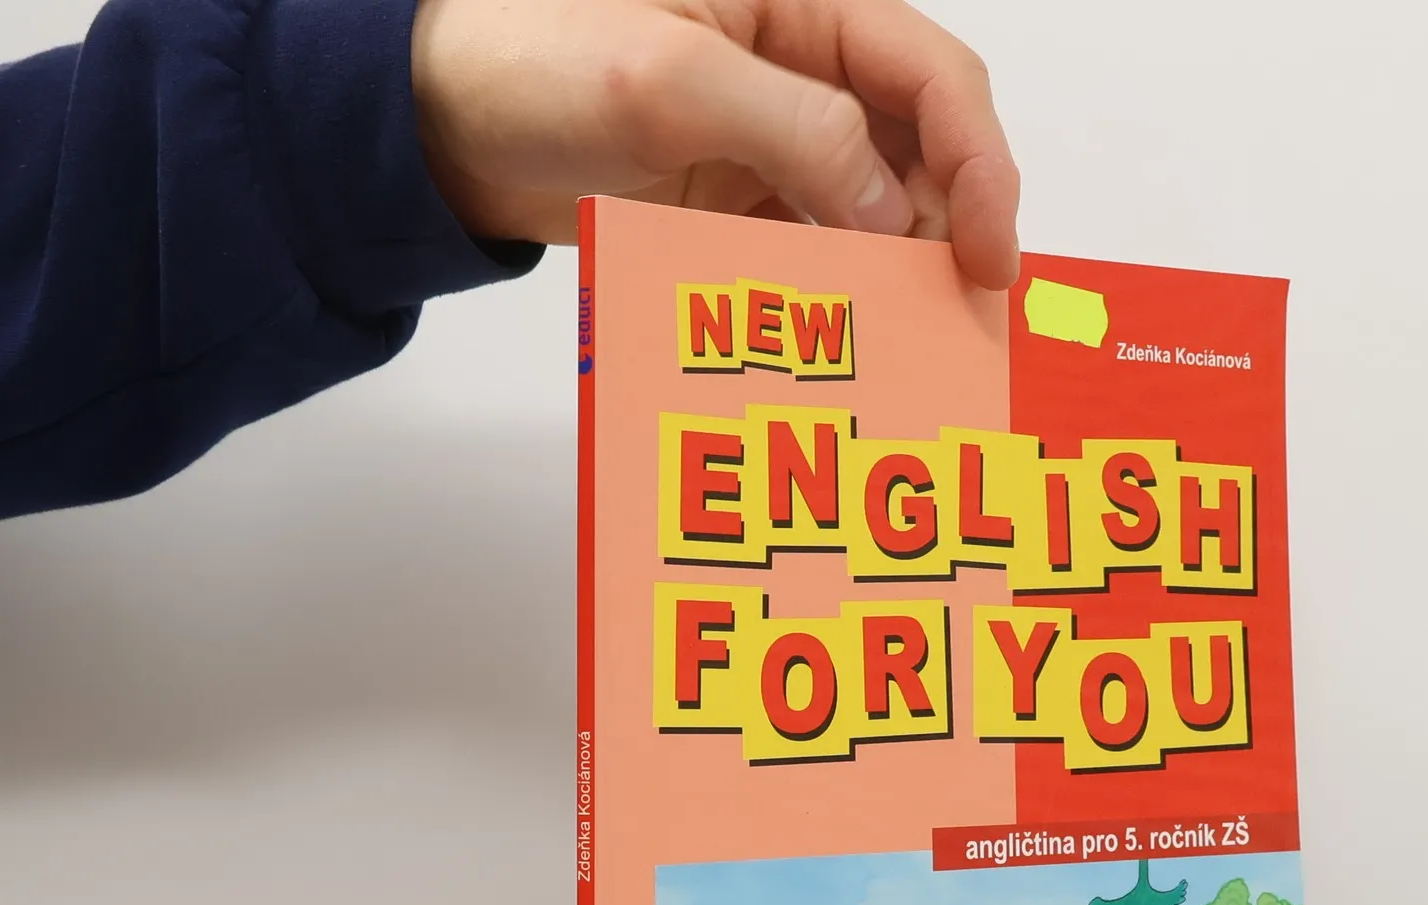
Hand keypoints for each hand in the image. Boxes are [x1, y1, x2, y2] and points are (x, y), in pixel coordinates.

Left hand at [411, 0, 1020, 284]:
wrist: (438, 120)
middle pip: (926, 150)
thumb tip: (895, 212)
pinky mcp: (746, 196)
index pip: (936, 79)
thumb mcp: (668, 83)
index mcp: (805, 4)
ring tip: (898, 346)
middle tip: (952, 324)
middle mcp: (808, 67)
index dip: (982, 167)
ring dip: (892, 277)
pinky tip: (839, 342)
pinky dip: (836, 296)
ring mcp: (778, 137)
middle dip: (947, 233)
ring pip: (879, 209)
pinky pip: (818, 248)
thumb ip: (797, 132)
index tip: (990, 259)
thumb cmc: (531, 59)